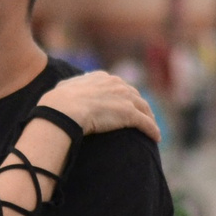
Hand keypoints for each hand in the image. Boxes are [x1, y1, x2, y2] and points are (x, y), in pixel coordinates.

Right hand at [38, 70, 161, 140]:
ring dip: (149, 118)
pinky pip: (146, 123)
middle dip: (140, 106)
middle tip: (144, 117)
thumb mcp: (64, 88)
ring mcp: (125, 98)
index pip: (119, 86)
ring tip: (152, 128)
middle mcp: (117, 84)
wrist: (65, 109)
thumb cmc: (59, 102)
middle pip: (135, 96)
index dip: (124, 96)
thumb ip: (70, 87)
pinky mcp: (130, 114)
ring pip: (144, 109)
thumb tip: (65, 89)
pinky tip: (156, 138)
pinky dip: (152, 130)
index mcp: (102, 77)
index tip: (125, 104)